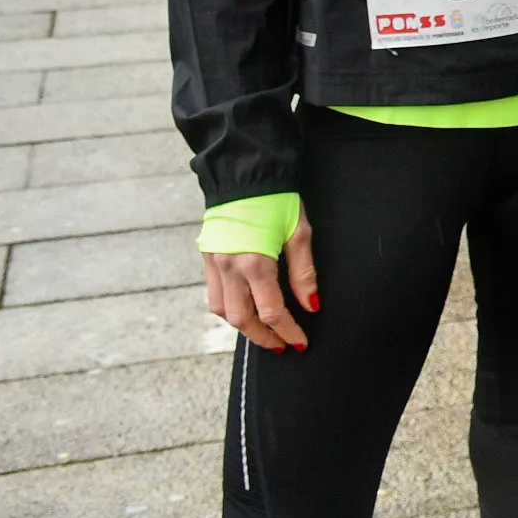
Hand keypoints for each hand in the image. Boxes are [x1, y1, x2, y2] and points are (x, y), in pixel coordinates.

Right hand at [205, 211, 318, 351]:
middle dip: (263, 337)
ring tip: (265, 331)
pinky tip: (245, 308)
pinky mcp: (206, 257)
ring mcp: (213, 263)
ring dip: (243, 326)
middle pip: (241, 319)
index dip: (287, 331)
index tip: (300, 342)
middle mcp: (228, 268)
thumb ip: (304, 273)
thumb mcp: (299, 232)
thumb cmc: (276, 199)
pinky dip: (229, 307)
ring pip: (221, 310)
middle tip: (282, 345)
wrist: (244, 173)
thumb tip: (311, 305)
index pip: (271, 312)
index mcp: (254, 263)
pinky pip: (214, 294)